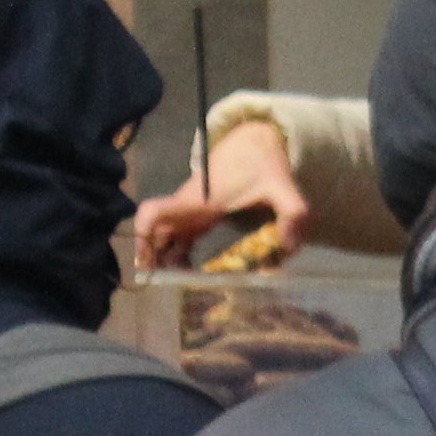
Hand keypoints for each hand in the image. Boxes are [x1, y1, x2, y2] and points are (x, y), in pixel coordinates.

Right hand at [131, 118, 306, 271]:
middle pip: (152, 234)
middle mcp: (185, 209)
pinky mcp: (196, 217)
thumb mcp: (282, 186)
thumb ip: (292, 213)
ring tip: (180, 288)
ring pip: (162, 240)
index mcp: (197, 202)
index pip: (154, 213)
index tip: (148, 266)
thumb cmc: (262, 164)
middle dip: (152, 262)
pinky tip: (192, 274)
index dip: (143, 238)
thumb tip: (289, 246)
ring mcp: (189, 213)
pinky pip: (177, 239)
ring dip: (165, 263)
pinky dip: (177, 257)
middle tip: (165, 290)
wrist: (254, 144)